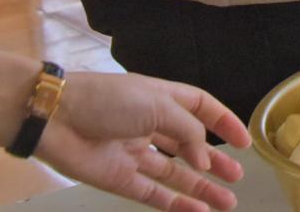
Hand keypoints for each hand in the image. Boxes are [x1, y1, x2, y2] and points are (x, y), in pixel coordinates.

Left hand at [36, 72, 249, 211]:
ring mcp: (136, 155)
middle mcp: (152, 127)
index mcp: (163, 99)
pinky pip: (153, 194)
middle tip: (238, 177)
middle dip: (215, 162)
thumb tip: (204, 160)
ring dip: (202, 188)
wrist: (56, 119)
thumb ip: (188, 133)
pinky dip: (176, 204)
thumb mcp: (158, 105)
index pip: (201, 109)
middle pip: (190, 146)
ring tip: (228, 203)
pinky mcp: (120, 179)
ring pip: (176, 175)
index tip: (243, 142)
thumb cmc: (110, 101)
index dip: (223, 123)